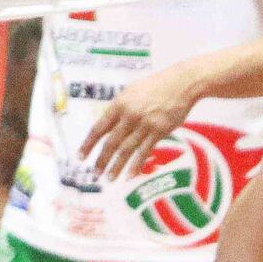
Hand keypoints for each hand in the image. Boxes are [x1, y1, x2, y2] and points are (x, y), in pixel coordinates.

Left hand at [78, 63, 200, 181]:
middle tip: (95, 173)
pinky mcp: (160, 131)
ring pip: (127, 150)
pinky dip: (137, 165)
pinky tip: (131, 175)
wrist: (182, 83)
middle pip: (111, 142)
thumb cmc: (156, 86)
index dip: (88, 144)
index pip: (99, 128)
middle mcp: (130, 115)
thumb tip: (108, 126)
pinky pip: (145, 151)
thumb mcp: (131, 92)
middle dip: (101, 159)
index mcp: (119, 104)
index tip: (81, 156)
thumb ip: (119, 109)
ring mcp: (146, 124)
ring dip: (117, 166)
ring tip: (110, 178)